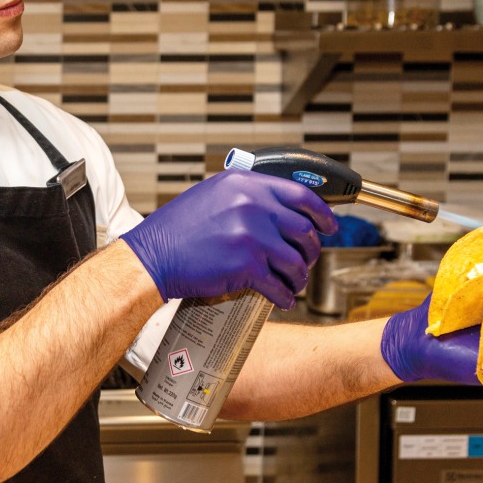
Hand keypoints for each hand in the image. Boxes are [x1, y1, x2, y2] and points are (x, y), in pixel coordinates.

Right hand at [121, 169, 336, 308]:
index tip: (330, 226)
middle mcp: (251, 205)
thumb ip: (247, 196)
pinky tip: (281, 298)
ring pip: (296, 261)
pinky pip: (279, 285)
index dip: (323, 213)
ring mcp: (250, 236)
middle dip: (312, 251)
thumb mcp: (213, 195)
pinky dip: (285, 296)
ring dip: (299, 277)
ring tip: (292, 282)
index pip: (302, 195)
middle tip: (306, 260)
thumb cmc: (178, 230)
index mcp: (245, 184)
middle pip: (304, 231)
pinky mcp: (245, 266)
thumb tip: (281, 209)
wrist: (152, 257)